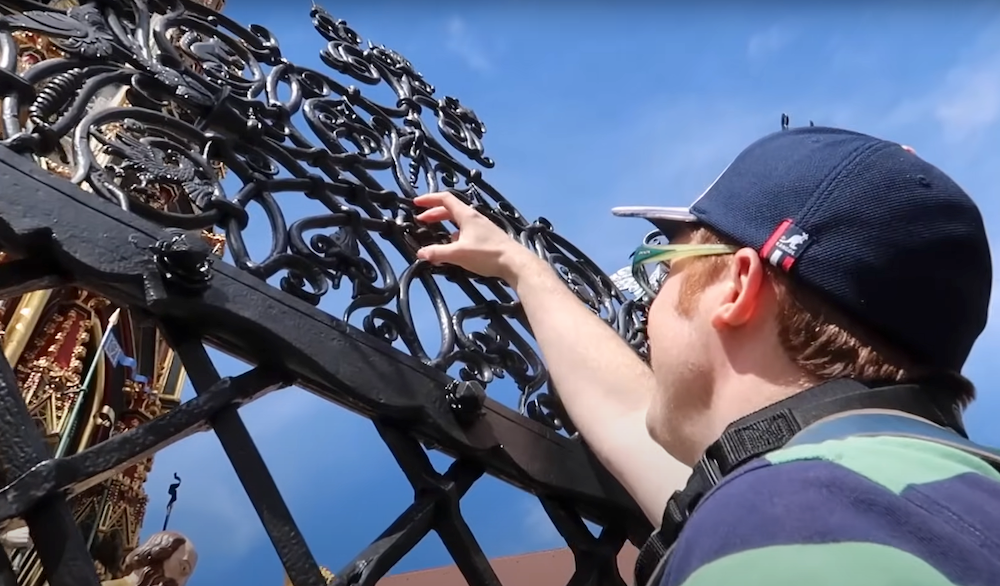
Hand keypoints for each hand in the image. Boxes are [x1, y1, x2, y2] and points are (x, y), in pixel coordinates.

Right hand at [413, 191, 538, 283]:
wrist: (515, 262)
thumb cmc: (487, 254)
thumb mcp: (458, 254)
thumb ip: (438, 253)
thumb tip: (421, 253)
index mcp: (466, 215)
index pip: (445, 199)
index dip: (429, 199)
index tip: (417, 203)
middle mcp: (474, 218)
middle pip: (451, 209)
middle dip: (434, 213)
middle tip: (421, 220)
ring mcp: (482, 227)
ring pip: (459, 220)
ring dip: (445, 223)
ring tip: (435, 232)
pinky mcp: (487, 237)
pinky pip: (467, 230)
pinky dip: (455, 234)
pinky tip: (453, 245)